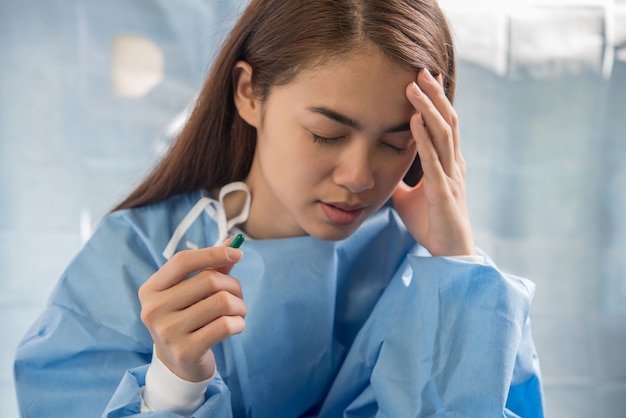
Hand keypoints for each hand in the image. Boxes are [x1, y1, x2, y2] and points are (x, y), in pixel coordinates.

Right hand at [138, 243, 245, 381]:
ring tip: (238, 312)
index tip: (238, 253)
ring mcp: (168, 332)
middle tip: (238, 296)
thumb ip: (211, 267)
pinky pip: (226, 325)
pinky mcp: (186, 351)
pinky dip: (239, 323)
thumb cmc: (188, 318)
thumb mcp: (192, 292)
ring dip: (240, 306)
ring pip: (222, 302)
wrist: (178, 365)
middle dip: (234, 285)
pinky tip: (235, 326)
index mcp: (151, 289)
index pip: (182, 261)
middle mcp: (154, 310)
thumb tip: (232, 243)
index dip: (213, 253)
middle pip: (208, 280)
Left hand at [392, 69, 475, 256]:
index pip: (444, 125)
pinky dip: (423, 139)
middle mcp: (453, 165)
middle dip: (434, 96)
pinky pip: (433, 161)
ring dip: (428, 109)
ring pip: (443, 135)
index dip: (435, 102)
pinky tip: (413, 121)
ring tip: (414, 87)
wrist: (449, 254)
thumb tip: (382, 171)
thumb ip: (399, 181)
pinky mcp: (443, 193)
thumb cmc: (432, 224)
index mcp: (447, 164)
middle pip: (447, 122)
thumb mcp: (408, 198)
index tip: (423, 79)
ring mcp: (451, 177)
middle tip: (420, 70)